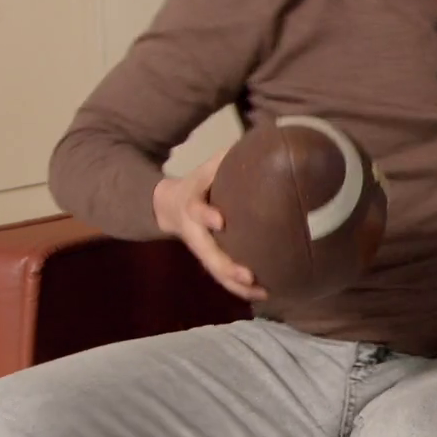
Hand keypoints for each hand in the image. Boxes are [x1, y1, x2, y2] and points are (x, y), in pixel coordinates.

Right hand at [152, 152, 266, 302]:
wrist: (168, 205)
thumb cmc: (198, 182)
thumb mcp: (208, 167)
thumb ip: (230, 157)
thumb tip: (267, 142)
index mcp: (192, 204)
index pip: (196, 209)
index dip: (206, 215)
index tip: (220, 220)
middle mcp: (194, 230)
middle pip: (207, 252)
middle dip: (226, 266)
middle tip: (248, 276)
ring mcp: (200, 247)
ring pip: (215, 271)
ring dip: (236, 285)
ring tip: (262, 293)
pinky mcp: (208, 258)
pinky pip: (222, 276)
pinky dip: (240, 288)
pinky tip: (264, 294)